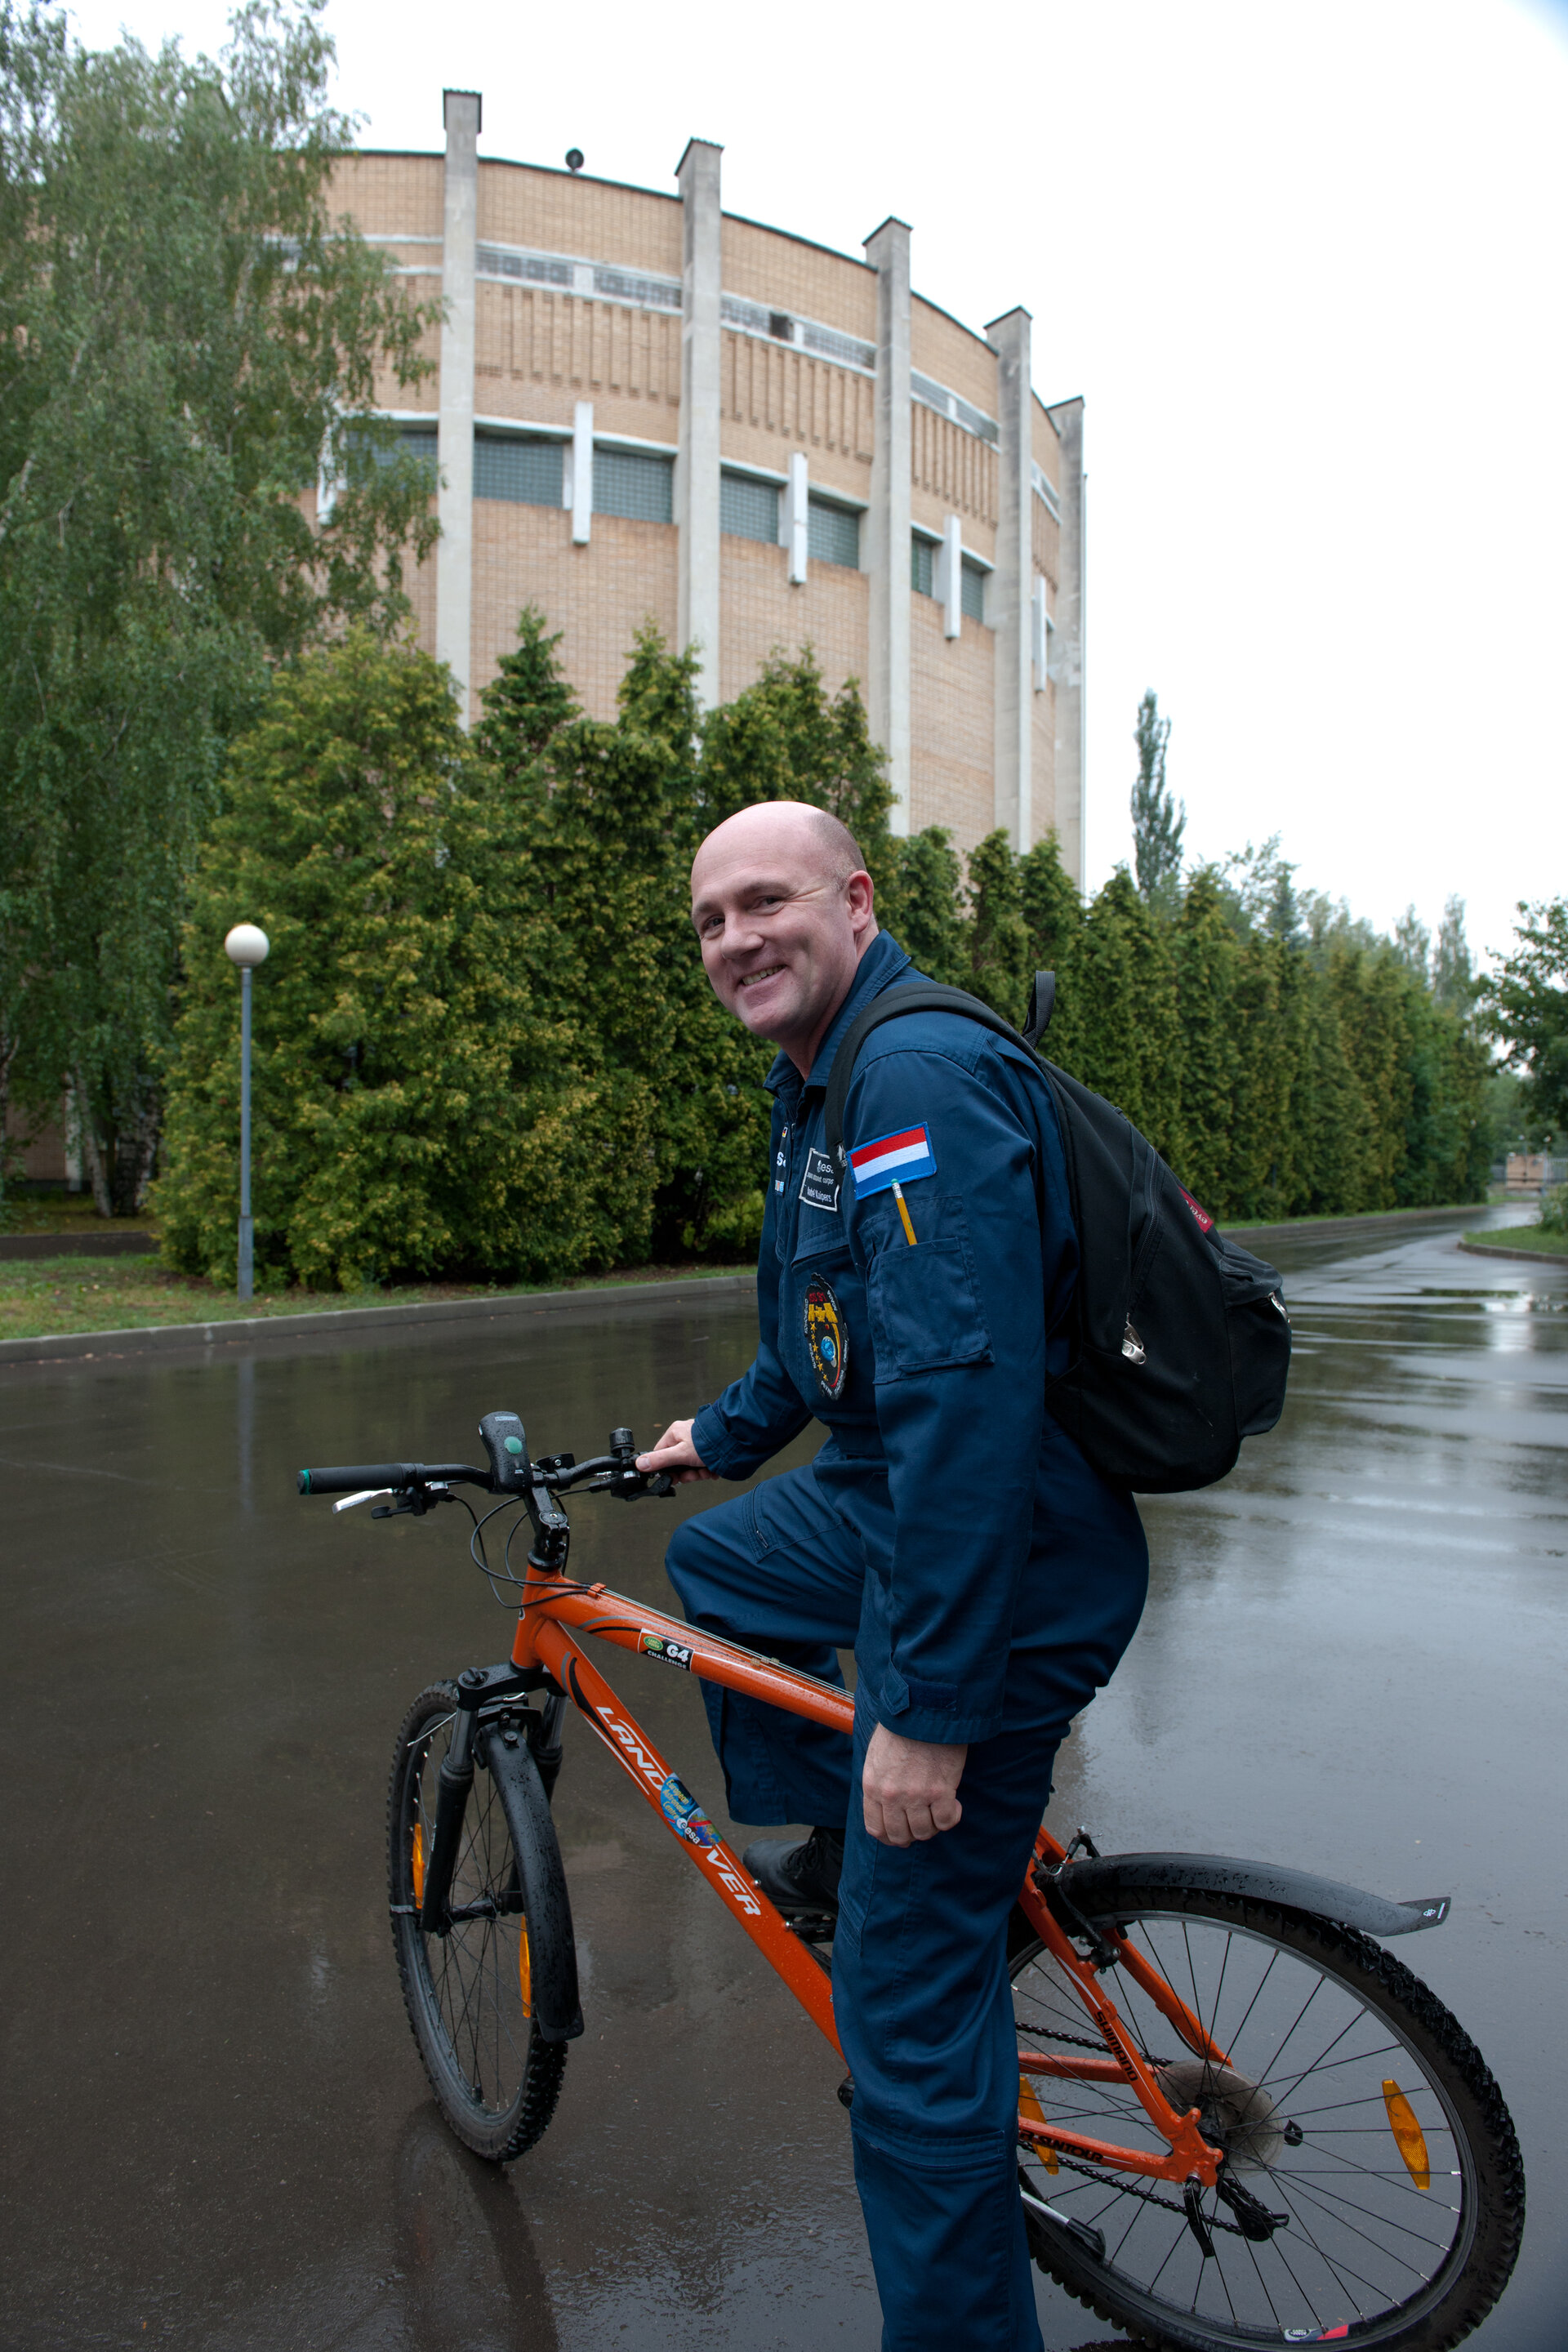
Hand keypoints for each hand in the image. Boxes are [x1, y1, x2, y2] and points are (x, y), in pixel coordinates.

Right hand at [635, 1418, 715, 1483]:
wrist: (736, 1441)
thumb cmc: (707, 1443)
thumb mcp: (681, 1454)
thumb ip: (660, 1460)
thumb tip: (639, 1464)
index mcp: (674, 1433)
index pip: (660, 1454)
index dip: (666, 1469)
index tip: (673, 1478)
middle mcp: (685, 1436)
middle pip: (677, 1463)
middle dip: (687, 1473)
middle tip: (694, 1475)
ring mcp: (697, 1444)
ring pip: (691, 1466)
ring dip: (699, 1473)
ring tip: (707, 1471)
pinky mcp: (708, 1450)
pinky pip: (702, 1464)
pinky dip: (708, 1470)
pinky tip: (713, 1470)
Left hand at [861, 1725, 966, 1846]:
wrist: (924, 1709)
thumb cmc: (901, 1727)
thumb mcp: (876, 1755)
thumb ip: (879, 1782)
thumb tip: (885, 1802)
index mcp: (872, 1786)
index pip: (875, 1828)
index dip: (889, 1836)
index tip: (901, 1832)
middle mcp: (891, 1795)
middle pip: (899, 1836)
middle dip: (911, 1834)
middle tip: (923, 1823)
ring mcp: (916, 1796)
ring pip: (924, 1832)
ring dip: (933, 1826)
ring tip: (938, 1810)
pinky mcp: (941, 1791)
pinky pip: (946, 1822)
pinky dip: (951, 1818)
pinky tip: (953, 1804)